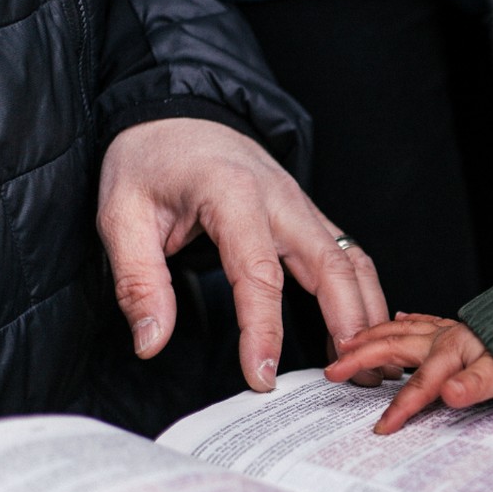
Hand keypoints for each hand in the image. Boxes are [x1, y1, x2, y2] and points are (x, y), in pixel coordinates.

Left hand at [98, 118, 389, 391]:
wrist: (179, 112)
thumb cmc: (150, 160)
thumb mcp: (121, 215)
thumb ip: (138, 281)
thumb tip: (152, 342)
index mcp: (233, 195)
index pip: (259, 274)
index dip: (263, 331)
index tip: (261, 378)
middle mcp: (282, 199)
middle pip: (332, 267)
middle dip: (348, 324)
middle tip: (354, 379)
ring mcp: (303, 206)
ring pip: (353, 262)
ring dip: (368, 313)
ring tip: (371, 364)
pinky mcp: (310, 216)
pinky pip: (349, 257)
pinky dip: (364, 295)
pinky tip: (362, 331)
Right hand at [325, 313, 492, 433]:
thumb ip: (476, 385)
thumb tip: (450, 395)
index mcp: (452, 351)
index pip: (419, 385)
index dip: (400, 408)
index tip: (382, 428)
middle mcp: (444, 337)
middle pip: (394, 347)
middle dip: (361, 359)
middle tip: (334, 370)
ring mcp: (447, 329)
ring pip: (400, 329)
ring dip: (372, 336)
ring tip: (347, 343)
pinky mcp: (455, 327)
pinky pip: (421, 320)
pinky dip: (404, 321)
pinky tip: (397, 319)